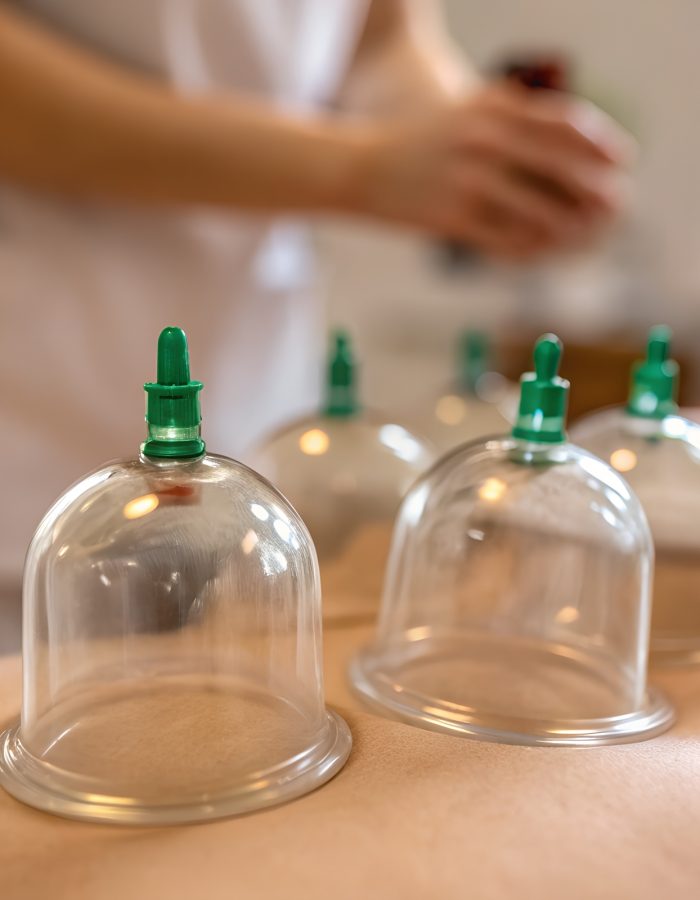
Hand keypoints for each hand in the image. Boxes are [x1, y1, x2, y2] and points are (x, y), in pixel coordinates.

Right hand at [357, 83, 634, 260]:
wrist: (360, 167)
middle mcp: (485, 141)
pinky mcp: (453, 219)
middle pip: (562, 169)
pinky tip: (542, 251)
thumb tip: (570, 151)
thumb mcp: (468, 113)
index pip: (566, 124)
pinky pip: (507, 240)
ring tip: (581, 237)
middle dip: (595, 190)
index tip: (623, 162)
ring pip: (539, 212)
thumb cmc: (421, 143)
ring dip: (568, 229)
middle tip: (615, 207)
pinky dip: (531, 248)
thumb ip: (515, 121)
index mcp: (493, 107)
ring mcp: (469, 181)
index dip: (603, 144)